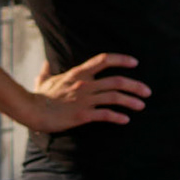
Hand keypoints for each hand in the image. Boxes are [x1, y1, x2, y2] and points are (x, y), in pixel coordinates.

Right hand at [27, 51, 148, 132]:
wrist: (31, 111)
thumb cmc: (38, 97)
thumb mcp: (43, 80)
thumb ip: (47, 71)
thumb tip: (45, 63)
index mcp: (78, 74)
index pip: (103, 60)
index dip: (121, 59)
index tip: (135, 62)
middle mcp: (84, 84)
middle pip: (117, 81)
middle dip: (135, 86)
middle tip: (147, 92)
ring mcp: (84, 99)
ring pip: (115, 97)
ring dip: (132, 101)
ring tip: (141, 106)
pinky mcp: (83, 114)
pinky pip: (106, 114)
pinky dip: (118, 117)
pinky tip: (125, 120)